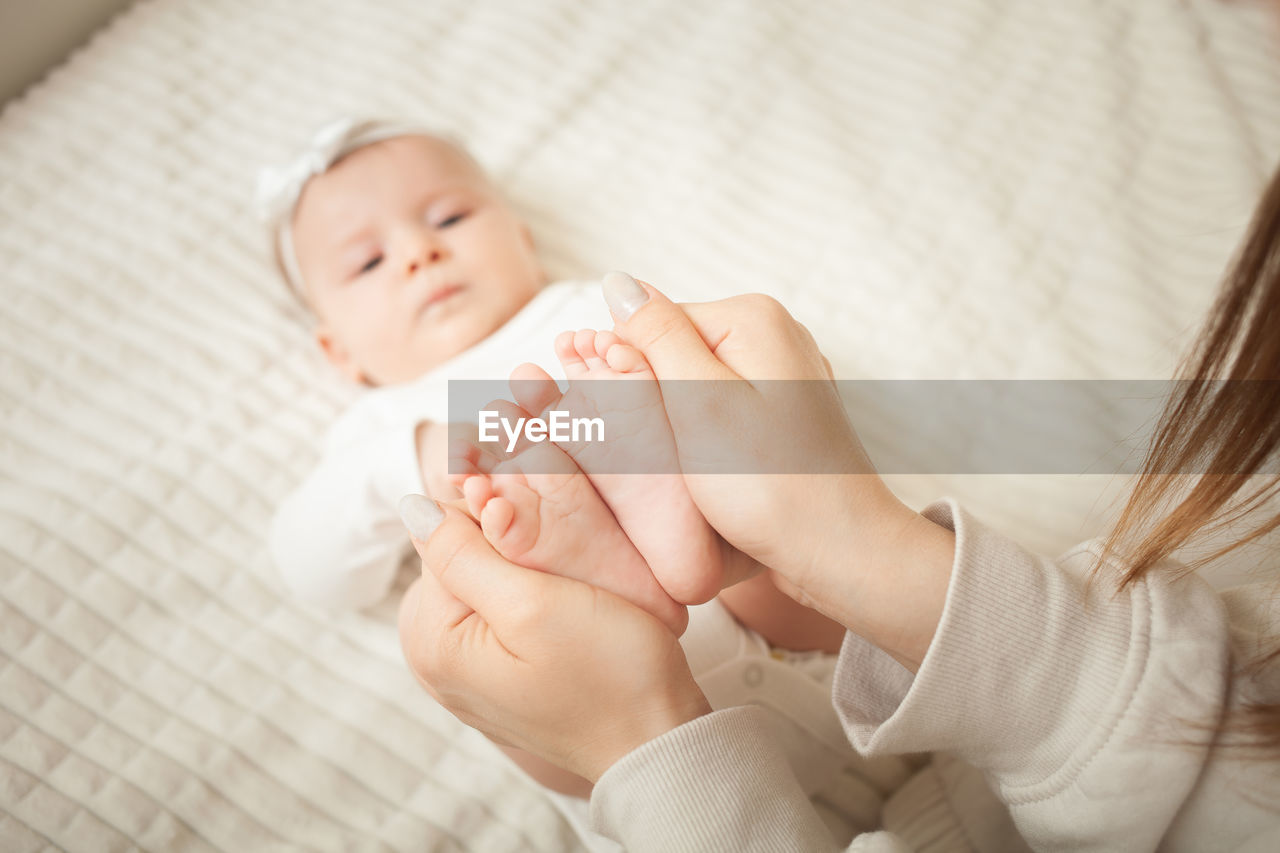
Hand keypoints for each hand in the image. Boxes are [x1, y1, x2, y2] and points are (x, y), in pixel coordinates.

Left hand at [397, 494, 711, 781]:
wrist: (655, 737)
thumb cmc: (605, 669)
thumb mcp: (533, 602)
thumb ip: (464, 554)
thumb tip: (412, 508)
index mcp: (432, 643)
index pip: (440, 542)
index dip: (492, 518)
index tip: (541, 527)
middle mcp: (433, 664)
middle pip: (454, 564)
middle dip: (500, 545)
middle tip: (558, 558)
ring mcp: (464, 676)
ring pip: (478, 584)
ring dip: (517, 568)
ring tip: (565, 582)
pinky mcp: (494, 679)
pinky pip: (495, 615)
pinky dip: (523, 597)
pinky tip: (560, 605)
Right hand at [601, 273, 954, 669]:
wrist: (840, 551)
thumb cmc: (771, 487)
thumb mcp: (698, 402)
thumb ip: (656, 336)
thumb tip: (619, 282)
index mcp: (753, 317)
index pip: (652, 323)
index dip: (625, 371)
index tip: (623, 421)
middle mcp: (777, 334)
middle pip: (675, 352)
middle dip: (651, 397)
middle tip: (656, 451)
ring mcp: (786, 375)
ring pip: (696, 386)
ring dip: (674, 422)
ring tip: (687, 467)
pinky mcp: (786, 414)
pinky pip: (724, 411)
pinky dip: (704, 437)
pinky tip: (709, 473)